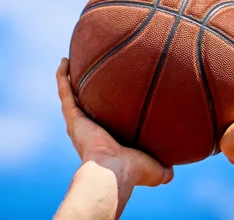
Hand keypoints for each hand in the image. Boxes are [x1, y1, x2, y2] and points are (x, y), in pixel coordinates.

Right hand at [56, 58, 173, 189]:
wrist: (113, 173)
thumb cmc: (133, 172)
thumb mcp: (153, 169)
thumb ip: (162, 169)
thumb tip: (172, 172)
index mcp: (102, 141)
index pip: (100, 122)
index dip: (100, 111)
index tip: (104, 98)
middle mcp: (86, 131)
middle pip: (81, 106)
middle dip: (80, 93)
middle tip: (83, 76)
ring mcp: (77, 122)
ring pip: (69, 96)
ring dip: (67, 80)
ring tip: (68, 63)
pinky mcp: (73, 116)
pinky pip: (65, 91)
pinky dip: (62, 76)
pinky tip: (64, 61)